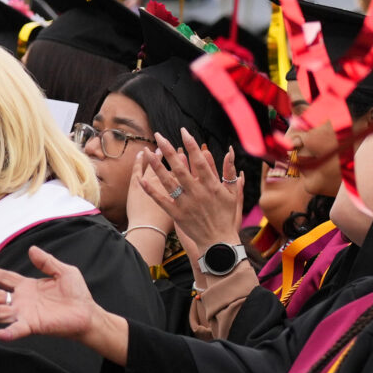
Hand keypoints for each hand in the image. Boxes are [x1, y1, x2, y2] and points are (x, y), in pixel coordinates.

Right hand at [0, 246, 131, 363]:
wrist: (88, 312)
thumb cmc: (77, 294)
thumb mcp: (63, 271)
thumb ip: (47, 261)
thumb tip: (32, 249)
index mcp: (27, 286)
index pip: (4, 278)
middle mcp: (22, 300)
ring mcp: (25, 313)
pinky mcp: (33, 325)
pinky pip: (17, 329)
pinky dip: (7, 332)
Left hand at [138, 134, 244, 255]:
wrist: (217, 240)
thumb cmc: (226, 216)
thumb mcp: (232, 192)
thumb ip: (229, 171)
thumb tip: (230, 152)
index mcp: (211, 185)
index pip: (200, 160)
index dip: (191, 145)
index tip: (183, 131)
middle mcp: (197, 192)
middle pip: (180, 167)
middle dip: (169, 150)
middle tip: (159, 135)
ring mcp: (185, 203)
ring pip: (168, 181)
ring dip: (156, 166)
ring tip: (147, 151)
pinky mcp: (176, 213)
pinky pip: (160, 199)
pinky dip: (150, 189)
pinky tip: (141, 178)